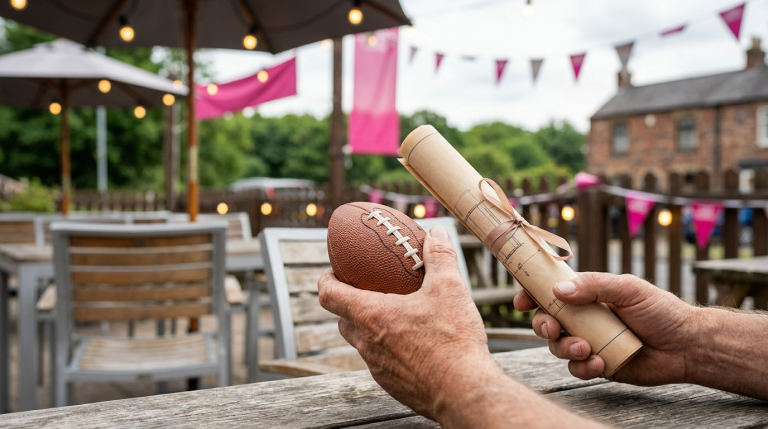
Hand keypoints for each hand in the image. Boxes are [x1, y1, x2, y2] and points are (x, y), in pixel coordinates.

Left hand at [317, 226, 493, 419]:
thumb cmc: (453, 340)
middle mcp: (367, 343)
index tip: (333, 271)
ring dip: (370, 328)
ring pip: (363, 344)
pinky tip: (415, 343)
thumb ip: (440, 257)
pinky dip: (390, 349)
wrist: (465, 392)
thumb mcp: (450, 288)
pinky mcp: (393, 386)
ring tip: (394, 315)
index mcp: (371, 315)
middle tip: (367, 290)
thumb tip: (436, 233)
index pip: (329, 295)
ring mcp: (378, 368)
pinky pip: (382, 363)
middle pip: (343, 320)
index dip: (326, 280)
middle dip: (349, 304)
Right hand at [514, 272, 695, 385]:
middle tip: (552, 329)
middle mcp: (583, 318)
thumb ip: (594, 286)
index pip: (550, 292)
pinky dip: (582, 367)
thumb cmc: (661, 311)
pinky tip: (599, 362)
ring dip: (565, 348)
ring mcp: (589, 342)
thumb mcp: (628, 289)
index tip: (520, 302)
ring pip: (558, 347)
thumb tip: (559, 290)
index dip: (530, 295)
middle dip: (542, 326)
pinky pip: (577, 368)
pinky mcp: (598, 365)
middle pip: (546, 321)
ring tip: (586, 348)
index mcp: (587, 295)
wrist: (687, 345)